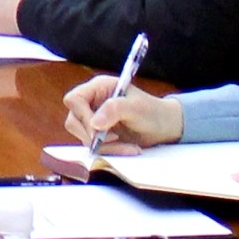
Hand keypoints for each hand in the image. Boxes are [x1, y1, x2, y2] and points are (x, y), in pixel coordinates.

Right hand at [59, 76, 182, 151]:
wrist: (164, 127)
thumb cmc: (152, 111)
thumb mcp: (136, 108)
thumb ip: (114, 110)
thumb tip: (94, 123)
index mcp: (99, 88)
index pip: (74, 100)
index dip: (83, 116)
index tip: (97, 130)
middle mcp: (93, 102)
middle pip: (74, 120)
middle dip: (92, 135)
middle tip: (114, 139)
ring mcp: (94, 119)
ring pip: (82, 136)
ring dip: (103, 146)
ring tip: (126, 146)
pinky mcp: (99, 134)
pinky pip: (93, 146)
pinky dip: (109, 151)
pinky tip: (127, 148)